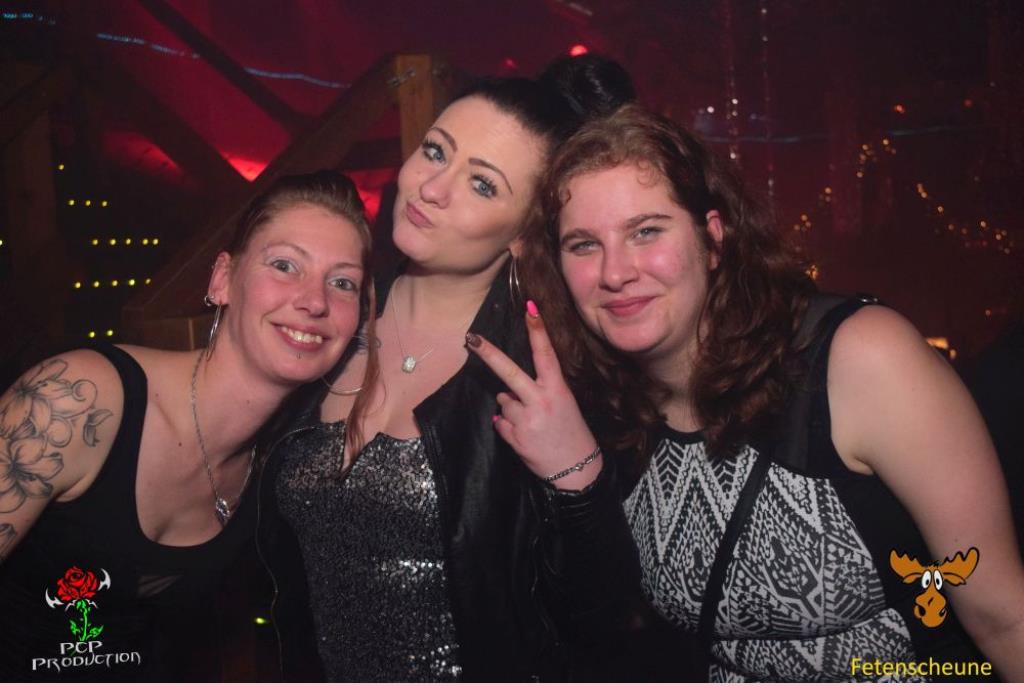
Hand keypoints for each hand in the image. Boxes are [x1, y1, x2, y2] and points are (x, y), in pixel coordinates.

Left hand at [466, 301, 600, 489]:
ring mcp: (526, 420)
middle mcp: (540, 401)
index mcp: (557, 389)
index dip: (537, 330)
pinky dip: (508, 426)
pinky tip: (525, 435)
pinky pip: (501, 422)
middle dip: (488, 353)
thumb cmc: (571, 432)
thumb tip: (507, 391)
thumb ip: (539, 392)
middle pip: (509, 372)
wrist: (576, 469)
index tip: (530, 307)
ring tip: (532, 423)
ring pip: (504, 401)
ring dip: (512, 408)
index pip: (545, 354)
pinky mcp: (514, 438)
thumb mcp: (564, 404)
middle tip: (471, 339)